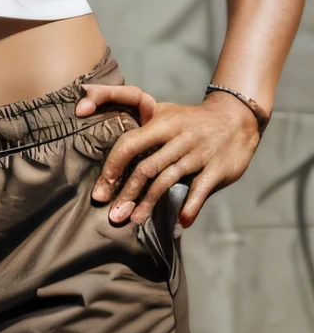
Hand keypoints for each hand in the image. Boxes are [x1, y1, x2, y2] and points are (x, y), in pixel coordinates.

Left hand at [74, 83, 261, 228]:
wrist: (236, 117)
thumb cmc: (189, 119)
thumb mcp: (162, 111)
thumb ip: (134, 120)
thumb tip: (97, 131)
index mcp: (160, 122)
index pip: (129, 143)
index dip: (112, 168)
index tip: (100, 191)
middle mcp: (177, 137)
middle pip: (145, 167)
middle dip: (126, 192)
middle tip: (111, 214)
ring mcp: (198, 152)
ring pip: (167, 180)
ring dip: (149, 204)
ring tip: (134, 220)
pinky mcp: (217, 167)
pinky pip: (200, 189)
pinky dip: (190, 206)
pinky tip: (181, 221)